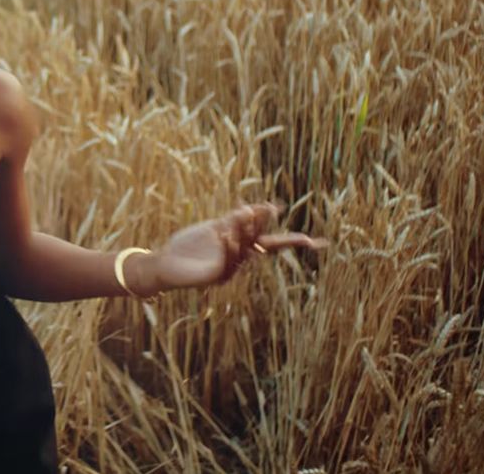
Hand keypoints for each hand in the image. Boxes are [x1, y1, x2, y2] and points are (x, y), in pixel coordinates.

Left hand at [146, 203, 326, 293]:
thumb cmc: (189, 247)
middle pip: (264, 245)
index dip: (296, 242)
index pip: (275, 244)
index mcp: (244, 248)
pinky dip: (228, 245)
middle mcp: (241, 261)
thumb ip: (237, 220)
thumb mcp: (215, 228)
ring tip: (242, 212)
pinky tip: (224, 233)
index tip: (319, 242)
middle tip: (266, 209)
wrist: (164, 264)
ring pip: (246, 249)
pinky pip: (227, 260)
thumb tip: (264, 207)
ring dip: (244, 230)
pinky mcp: (216, 277)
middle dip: (268, 230)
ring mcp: (230, 271)